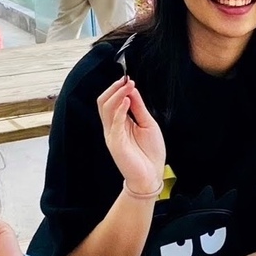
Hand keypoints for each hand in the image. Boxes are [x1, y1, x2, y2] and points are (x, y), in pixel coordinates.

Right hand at [97, 77, 165, 193]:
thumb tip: (132, 89)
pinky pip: (114, 122)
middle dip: (114, 88)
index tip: (129, 79)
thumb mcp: (148, 124)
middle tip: (126, 80)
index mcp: (120, 122)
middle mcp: (112, 127)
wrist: (151, 176)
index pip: (112, 101)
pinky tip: (127, 100)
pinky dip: (120, 109)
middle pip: (104, 102)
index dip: (118, 89)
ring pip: (106, 109)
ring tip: (128, 85)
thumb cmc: (150, 152)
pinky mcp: (115, 142)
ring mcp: (112, 134)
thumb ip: (139, 108)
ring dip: (117, 94)